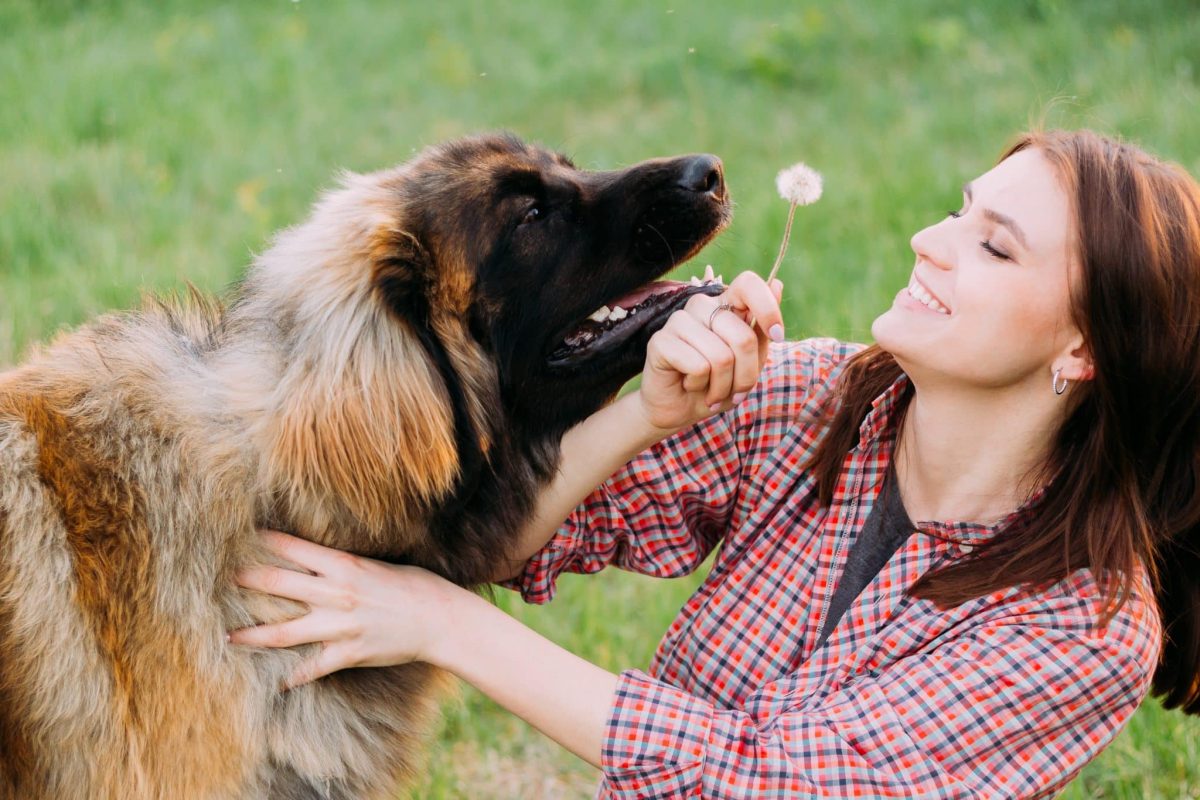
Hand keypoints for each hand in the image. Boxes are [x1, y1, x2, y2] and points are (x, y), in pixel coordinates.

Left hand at [229, 530, 459, 686]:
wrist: (440, 619)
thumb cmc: (415, 586)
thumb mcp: (377, 566)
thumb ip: (344, 567)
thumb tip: (320, 563)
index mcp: (344, 566)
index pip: (294, 549)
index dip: (266, 542)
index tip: (244, 536)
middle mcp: (335, 594)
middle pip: (278, 585)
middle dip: (247, 580)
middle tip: (223, 579)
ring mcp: (339, 626)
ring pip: (283, 633)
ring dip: (253, 636)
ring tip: (229, 637)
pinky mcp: (348, 653)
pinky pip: (312, 668)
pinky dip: (294, 677)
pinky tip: (279, 682)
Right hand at [638, 270, 783, 430]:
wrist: (678, 410)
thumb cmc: (715, 384)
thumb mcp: (749, 363)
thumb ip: (760, 330)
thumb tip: (777, 284)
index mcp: (723, 305)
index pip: (747, 284)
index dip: (768, 308)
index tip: (778, 336)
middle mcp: (700, 307)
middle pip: (743, 337)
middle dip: (746, 375)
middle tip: (735, 392)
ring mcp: (678, 321)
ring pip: (721, 356)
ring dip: (722, 386)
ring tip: (711, 391)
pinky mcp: (661, 341)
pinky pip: (699, 367)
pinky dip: (699, 385)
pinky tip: (688, 384)